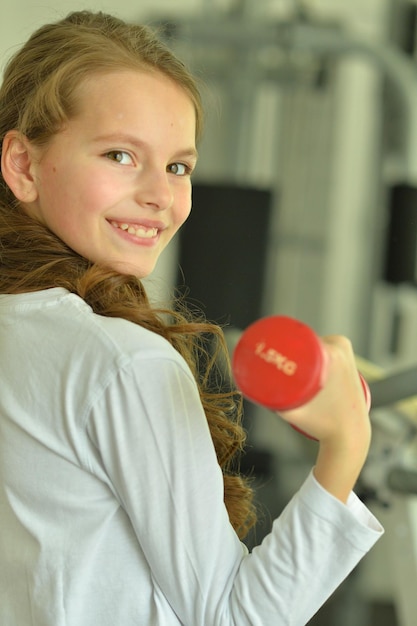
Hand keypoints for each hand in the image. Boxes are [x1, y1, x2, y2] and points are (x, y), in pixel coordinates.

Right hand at [278, 335, 370, 501]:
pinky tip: (303, 362)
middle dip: (289, 351)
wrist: (351, 436)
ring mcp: (348, 353)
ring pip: (313, 344)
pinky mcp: (349, 361)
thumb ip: (267, 397)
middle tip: (274, 365)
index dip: (281, 341)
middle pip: (304, 340)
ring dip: (300, 353)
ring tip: (288, 368)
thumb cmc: (322, 424)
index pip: (298, 336)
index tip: (268, 351)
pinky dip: (312, 354)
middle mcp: (342, 348)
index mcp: (332, 352)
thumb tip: (244, 386)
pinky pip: (324, 348)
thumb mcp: (291, 409)